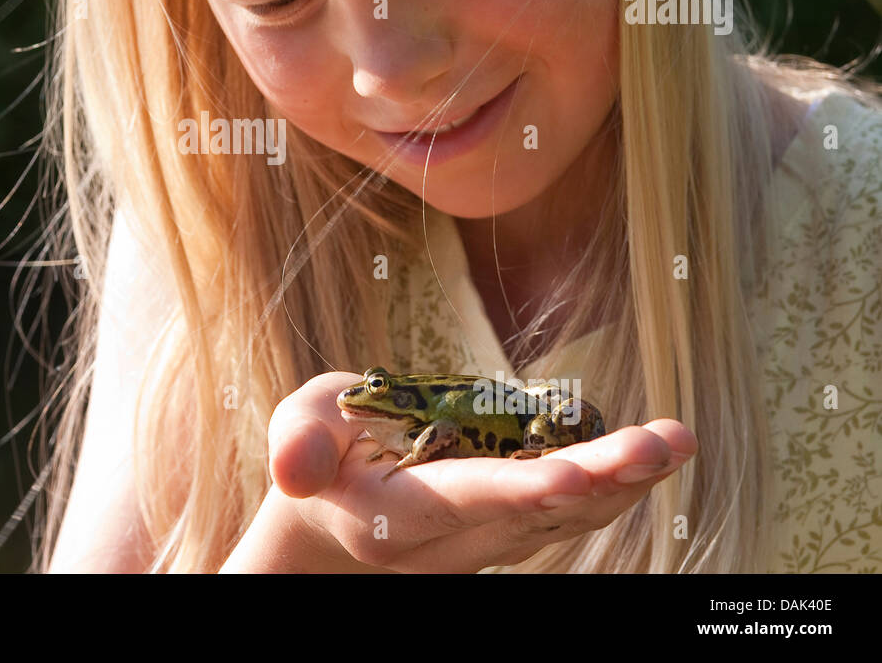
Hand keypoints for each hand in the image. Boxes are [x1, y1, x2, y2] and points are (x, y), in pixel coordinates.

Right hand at [224, 371, 695, 572]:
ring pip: (567, 520)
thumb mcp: (298, 431)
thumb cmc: (321, 457)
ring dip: (625, 484)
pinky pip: (570, 514)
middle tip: (663, 443)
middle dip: (605, 479)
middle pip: (539, 513)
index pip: (468, 499)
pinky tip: (652, 456)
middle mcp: (454, 539)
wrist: (335, 524)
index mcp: (399, 513)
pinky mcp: (511, 527)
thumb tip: (295, 468)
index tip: (576, 470)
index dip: (521, 487)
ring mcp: (489, 540)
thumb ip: (298, 443)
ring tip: (676, 442)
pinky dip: (613, 487)